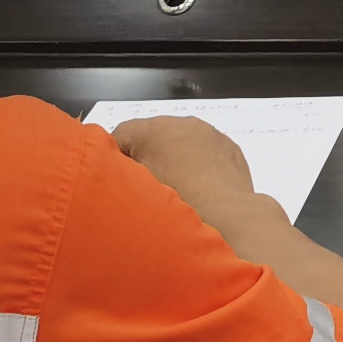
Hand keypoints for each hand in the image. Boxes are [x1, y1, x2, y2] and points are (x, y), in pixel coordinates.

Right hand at [112, 113, 259, 212]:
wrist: (227, 218)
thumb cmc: (175, 204)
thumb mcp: (132, 193)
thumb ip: (117, 177)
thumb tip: (117, 177)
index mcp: (153, 129)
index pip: (118, 136)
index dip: (112, 161)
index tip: (116, 182)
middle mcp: (182, 123)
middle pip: (151, 138)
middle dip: (145, 160)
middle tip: (144, 191)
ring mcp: (209, 133)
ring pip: (181, 144)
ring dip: (173, 162)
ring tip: (174, 193)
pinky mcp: (230, 148)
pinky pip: (206, 153)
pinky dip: (199, 167)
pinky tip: (198, 191)